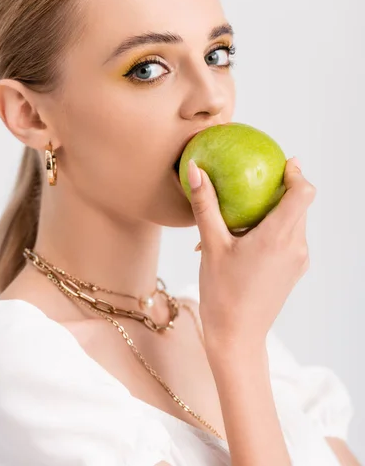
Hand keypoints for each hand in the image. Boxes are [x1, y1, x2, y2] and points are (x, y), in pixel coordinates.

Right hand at [188, 157, 315, 348]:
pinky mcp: (294, 271)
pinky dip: (274, 230)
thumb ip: (205, 204)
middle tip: (255, 181)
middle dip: (282, 189)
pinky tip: (246, 238)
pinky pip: (290, 239)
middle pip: (300, 205)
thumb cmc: (222, 293)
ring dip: (275, 211)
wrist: (237, 337)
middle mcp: (296, 247)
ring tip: (243, 213)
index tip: (282, 162)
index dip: (297, 173)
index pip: (304, 193)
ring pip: (296, 222)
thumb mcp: (211, 245)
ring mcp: (298, 260)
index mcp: (278, 237)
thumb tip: (195, 169)